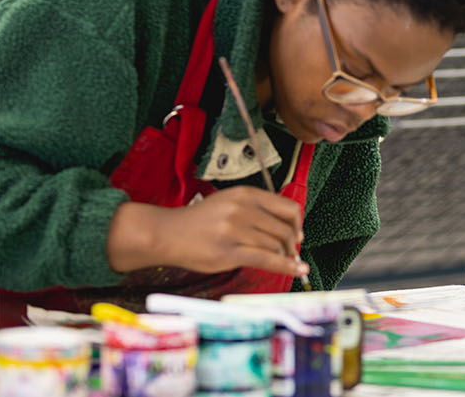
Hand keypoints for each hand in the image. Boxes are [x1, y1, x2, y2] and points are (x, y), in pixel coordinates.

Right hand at [108, 186, 307, 275]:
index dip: (297, 224)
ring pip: (276, 245)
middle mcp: (242, 209)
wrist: (166, 233)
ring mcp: (235, 230)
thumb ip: (257, 210)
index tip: (298, 235)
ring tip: (281, 260)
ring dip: (283, 256)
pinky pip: (267, 260)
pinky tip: (298, 270)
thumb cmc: (200, 222)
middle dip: (291, 244)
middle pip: (284, 229)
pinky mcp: (229, 252)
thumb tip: (291, 229)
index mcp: (245, 194)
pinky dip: (287, 266)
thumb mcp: (230, 203)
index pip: (288, 207)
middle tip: (289, 252)